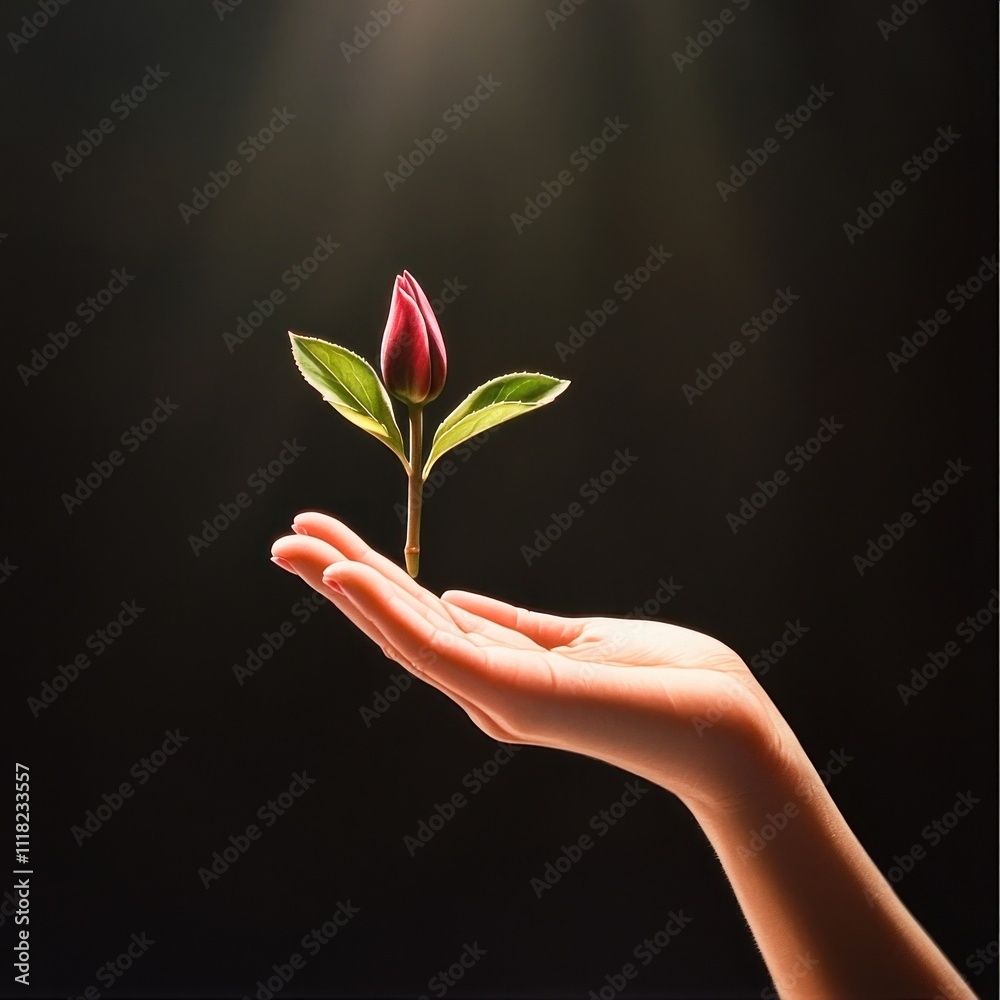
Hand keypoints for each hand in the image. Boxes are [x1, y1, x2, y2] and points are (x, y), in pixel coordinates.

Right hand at [270, 512, 793, 812]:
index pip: (421, 617)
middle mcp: (486, 688)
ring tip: (296, 547)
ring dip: (348, 589)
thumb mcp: (574, 638)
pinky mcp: (515, 696)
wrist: (726, 726)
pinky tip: (349, 577)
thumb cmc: (665, 680)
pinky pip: (437, 648)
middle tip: (283, 538)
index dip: (370, 580)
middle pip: (399, 624)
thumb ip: (513, 625)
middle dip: (340, 579)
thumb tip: (455, 597)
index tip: (328, 541)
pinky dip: (387, 612)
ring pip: (404, 635)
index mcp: (500, 670)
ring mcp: (497, 695)